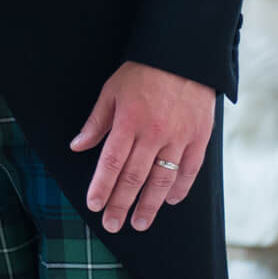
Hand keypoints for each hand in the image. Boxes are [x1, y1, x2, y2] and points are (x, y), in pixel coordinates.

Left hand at [70, 61, 215, 233]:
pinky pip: (190, 170)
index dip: (102, 187)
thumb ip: (97, 122)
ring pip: (162, 180)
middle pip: (134, 177)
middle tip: (112, 224)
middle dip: (121, 204)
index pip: (112, 163)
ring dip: (149, 205)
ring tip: (140, 223)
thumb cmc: (143, 71)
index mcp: (129, 121)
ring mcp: (179, 137)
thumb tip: (78, 146)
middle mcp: (154, 133)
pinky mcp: (199, 137)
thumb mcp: (112, 90)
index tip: (94, 205)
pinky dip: (180, 189)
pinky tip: (170, 202)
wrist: (184, 54)